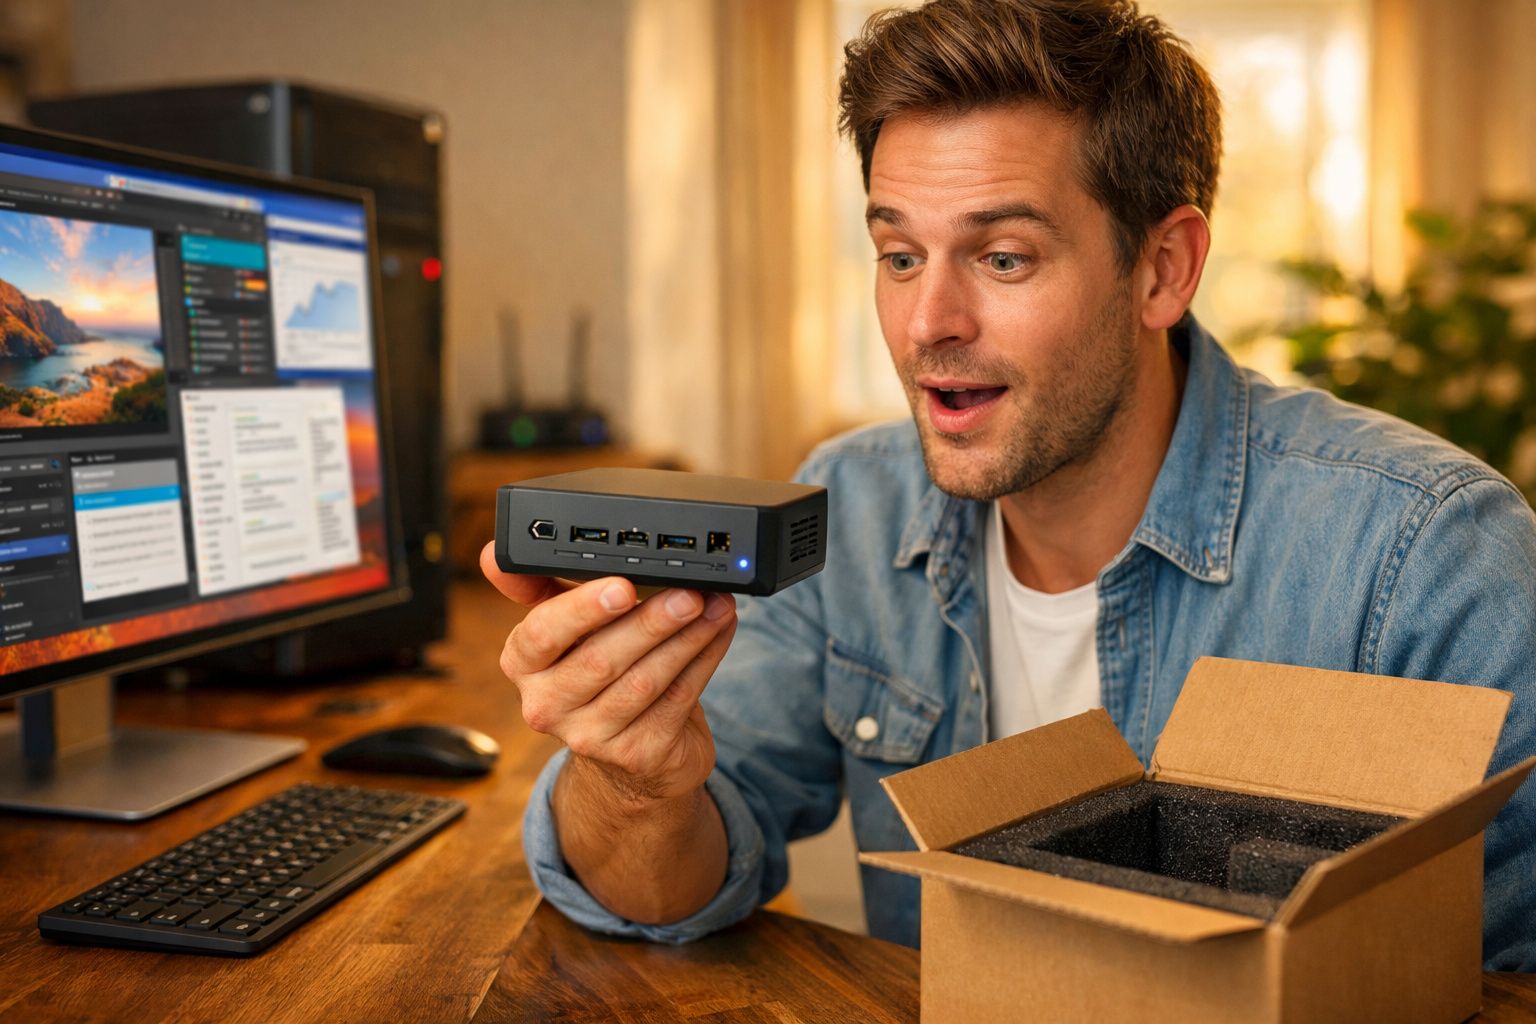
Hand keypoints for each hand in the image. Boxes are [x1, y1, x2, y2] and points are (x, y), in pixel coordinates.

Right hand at [480, 541, 737, 803]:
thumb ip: (538, 584)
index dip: (582, 610)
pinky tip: (720, 631)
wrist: (629, 754)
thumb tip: (494, 553)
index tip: (622, 586)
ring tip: (715, 605)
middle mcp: (547, 705)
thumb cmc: (598, 672)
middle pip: (601, 660)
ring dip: (686, 639)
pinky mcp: (638, 755)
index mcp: (524, 663)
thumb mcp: (566, 627)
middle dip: (651, 622)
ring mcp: (592, 737)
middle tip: (688, 594)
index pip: (542, 633)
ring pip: (644, 681)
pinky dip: (705, 660)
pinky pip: (677, 700)